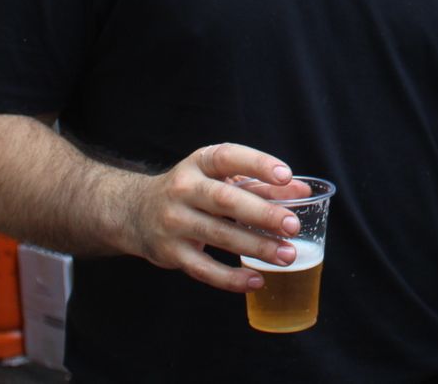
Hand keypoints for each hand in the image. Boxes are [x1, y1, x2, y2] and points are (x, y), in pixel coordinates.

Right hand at [124, 143, 305, 291]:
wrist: (135, 212)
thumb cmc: (193, 191)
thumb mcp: (219, 177)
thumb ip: (260, 183)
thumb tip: (302, 191)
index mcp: (199, 163)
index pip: (228, 157)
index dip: (257, 164)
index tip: (286, 176)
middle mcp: (183, 189)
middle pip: (225, 201)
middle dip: (262, 213)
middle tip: (293, 226)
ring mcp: (174, 221)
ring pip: (218, 235)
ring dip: (256, 247)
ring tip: (287, 255)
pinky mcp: (170, 252)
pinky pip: (203, 269)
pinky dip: (230, 278)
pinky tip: (256, 280)